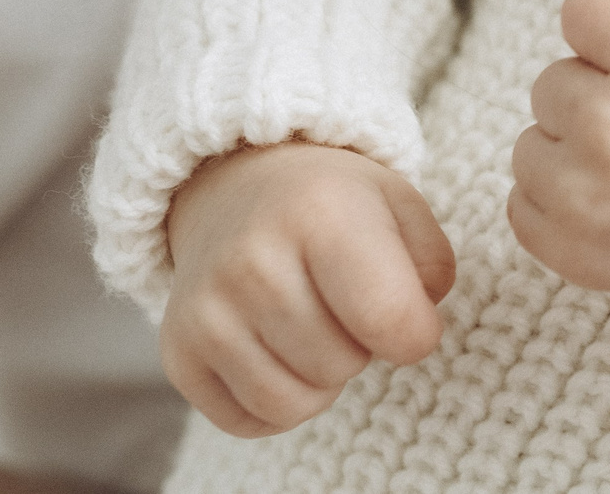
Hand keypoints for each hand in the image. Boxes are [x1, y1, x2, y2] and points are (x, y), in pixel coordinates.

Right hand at [159, 142, 455, 437]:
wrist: (238, 188)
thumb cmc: (335, 204)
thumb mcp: (401, 206)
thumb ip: (431, 268)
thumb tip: (414, 331)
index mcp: (321, 213)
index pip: (389, 317)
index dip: (417, 334)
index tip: (411, 317)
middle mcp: (252, 260)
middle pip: (344, 365)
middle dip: (362, 346)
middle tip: (345, 305)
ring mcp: (206, 310)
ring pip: (294, 404)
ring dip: (321, 380)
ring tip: (314, 327)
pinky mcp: (178, 352)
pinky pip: (249, 421)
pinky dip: (277, 402)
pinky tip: (278, 351)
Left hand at [508, 0, 609, 321]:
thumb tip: (596, 44)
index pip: (582, 7)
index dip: (607, 28)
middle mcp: (609, 122)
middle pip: (551, 81)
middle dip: (594, 95)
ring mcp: (580, 192)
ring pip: (528, 144)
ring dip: (571, 152)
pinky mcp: (563, 246)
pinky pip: (521, 202)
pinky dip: (559, 204)